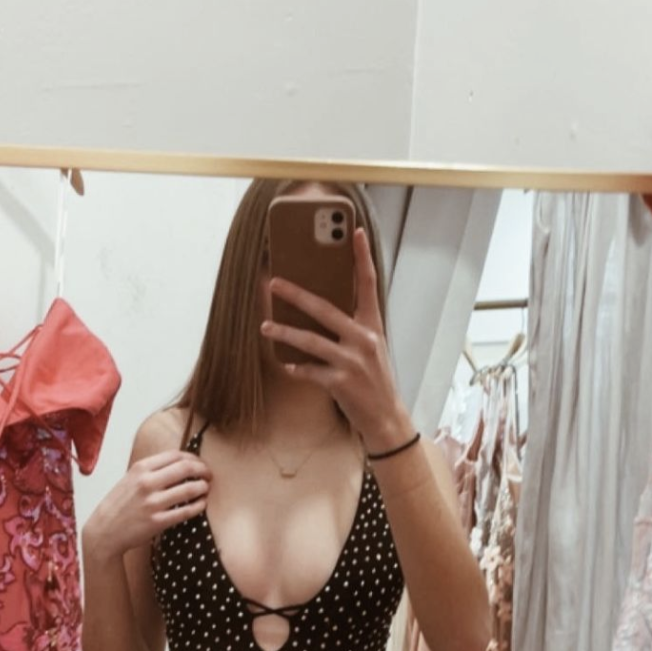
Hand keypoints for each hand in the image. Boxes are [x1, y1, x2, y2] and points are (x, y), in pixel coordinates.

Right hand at [82, 450, 211, 562]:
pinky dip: (198, 506)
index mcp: (140, 468)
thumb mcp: (130, 479)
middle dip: (203, 470)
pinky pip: (186, 511)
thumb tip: (179, 463)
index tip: (199, 464)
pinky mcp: (158, 521)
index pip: (175, 455)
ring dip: (203, 488)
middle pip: (186, 468)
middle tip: (209, 475)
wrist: (105, 530)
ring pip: (189, 489)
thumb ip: (151, 470)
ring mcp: (152, 503)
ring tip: (206, 489)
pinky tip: (201, 504)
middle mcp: (147, 483)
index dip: (193, 458)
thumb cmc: (119, 504)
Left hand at [262, 225, 412, 453]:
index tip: (355, 232)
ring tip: (266, 327)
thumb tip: (318, 309)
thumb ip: (351, 328)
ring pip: (310, 341)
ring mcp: (352, 361)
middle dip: (297, 295)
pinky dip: (296, 367)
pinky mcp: (340, 382)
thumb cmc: (374, 380)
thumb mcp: (370, 348)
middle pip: (325, 309)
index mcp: (373, 326)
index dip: (362, 257)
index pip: (368, 284)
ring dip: (284, 333)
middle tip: (274, 282)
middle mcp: (364, 339)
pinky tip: (286, 364)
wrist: (386, 418)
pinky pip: (310, 371)